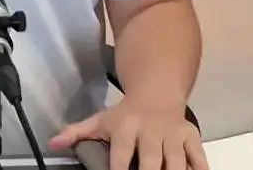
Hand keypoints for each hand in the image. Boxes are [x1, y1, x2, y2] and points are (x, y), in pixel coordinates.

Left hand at [48, 97, 208, 169]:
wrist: (156, 91)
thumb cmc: (126, 114)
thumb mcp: (100, 120)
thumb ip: (77, 133)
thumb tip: (52, 144)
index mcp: (125, 128)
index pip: (120, 155)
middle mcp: (150, 131)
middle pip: (151, 162)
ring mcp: (173, 134)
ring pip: (176, 162)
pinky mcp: (192, 136)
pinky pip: (199, 158)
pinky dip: (198, 169)